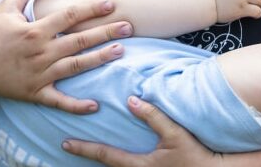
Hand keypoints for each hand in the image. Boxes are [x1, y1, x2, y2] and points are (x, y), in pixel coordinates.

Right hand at [0, 0, 133, 113]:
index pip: (70, 16)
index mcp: (34, 30)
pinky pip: (59, 101)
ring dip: (99, 59)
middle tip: (129, 27)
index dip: (92, 9)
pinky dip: (76, 105)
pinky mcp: (34, 93)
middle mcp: (40, 52)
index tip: (111, 3)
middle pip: (79, 41)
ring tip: (120, 51)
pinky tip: (95, 105)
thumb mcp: (5, 7)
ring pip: (75, 67)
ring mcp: (39, 74)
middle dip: (105, 33)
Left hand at [62, 96, 221, 165]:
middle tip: (69, 146)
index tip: (65, 143)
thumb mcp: (174, 133)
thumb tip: (132, 100)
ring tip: (87, 151)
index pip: (105, 155)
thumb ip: (153, 116)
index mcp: (138, 165)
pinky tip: (115, 157)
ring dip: (102, 161)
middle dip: (88, 157)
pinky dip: (116, 164)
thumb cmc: (194, 154)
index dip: (84, 148)